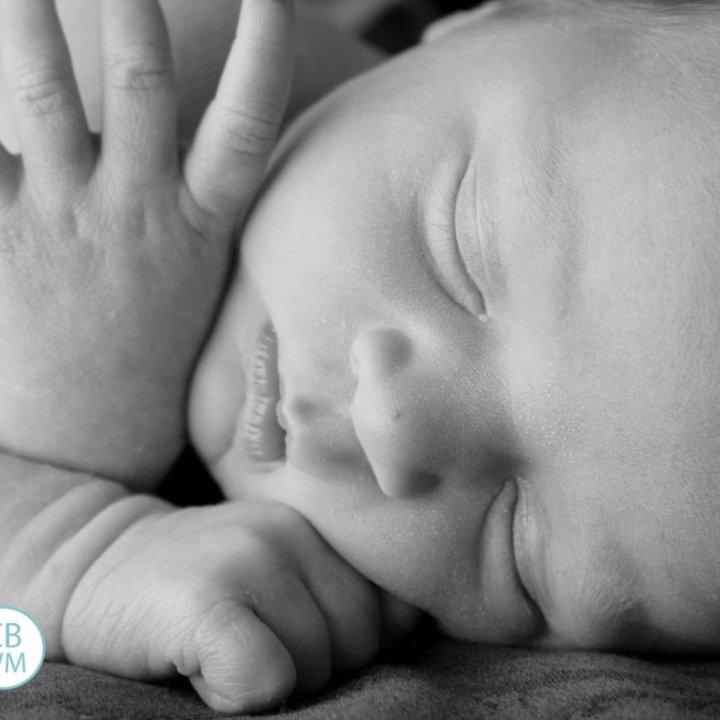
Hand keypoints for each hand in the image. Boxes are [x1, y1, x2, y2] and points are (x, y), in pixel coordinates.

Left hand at [0, 0, 293, 483]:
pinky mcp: (1, 237)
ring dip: (32, 22)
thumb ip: (195, 210)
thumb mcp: (195, 284)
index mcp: (197, 230)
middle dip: (136, 7)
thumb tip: (196, 146)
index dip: (265, 58)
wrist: (89, 434)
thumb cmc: (152, 358)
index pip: (245, 129)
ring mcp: (66, 221)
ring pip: (48, 98)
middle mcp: (137, 213)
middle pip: (143, 87)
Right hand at [62, 501, 381, 713]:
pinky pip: (264, 676)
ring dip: (278, 684)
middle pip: (359, 640)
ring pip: (317, 663)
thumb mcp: (280, 575)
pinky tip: (203, 670)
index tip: (303, 645)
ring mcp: (251, 558)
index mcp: (319, 529)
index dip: (357, 648)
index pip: (392, 608)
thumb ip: (338, 594)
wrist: (95, 563)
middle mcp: (294, 533)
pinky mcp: (208, 597)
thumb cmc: (198, 590)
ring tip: (226, 656)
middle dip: (320, 670)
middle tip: (256, 654)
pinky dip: (238, 693)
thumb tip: (402, 633)